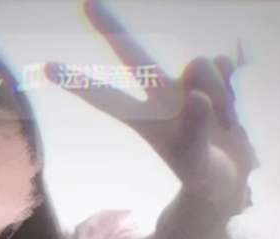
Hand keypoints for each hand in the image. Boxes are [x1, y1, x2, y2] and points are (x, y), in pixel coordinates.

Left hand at [45, 0, 259, 216]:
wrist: (228, 179)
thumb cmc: (204, 177)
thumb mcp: (198, 164)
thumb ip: (195, 131)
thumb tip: (197, 95)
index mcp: (146, 122)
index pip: (107, 99)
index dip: (80, 84)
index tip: (48, 68)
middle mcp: (161, 98)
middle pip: (134, 55)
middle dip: (111, 29)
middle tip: (87, 2)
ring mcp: (186, 86)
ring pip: (201, 65)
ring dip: (220, 96)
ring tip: (223, 127)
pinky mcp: (212, 80)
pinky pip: (221, 66)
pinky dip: (231, 91)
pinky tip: (231, 114)